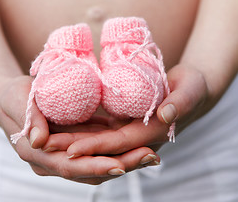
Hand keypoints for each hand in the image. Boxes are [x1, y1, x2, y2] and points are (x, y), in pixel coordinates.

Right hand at [0, 76, 159, 184]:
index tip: (119, 165)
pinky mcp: (75, 148)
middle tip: (150, 158)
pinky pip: (98, 153)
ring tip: (151, 155)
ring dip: (125, 161)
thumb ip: (29, 118)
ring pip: (98, 165)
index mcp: (36, 154)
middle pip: (89, 171)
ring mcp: (64, 157)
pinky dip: (118, 151)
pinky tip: (139, 145)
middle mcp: (52, 162)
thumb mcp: (18, 99)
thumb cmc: (14, 96)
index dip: (94, 166)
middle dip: (120, 166)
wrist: (15, 98)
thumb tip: (38, 141)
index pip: (68, 166)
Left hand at [41, 64, 210, 157]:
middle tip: (44, 146)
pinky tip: (62, 127)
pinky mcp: (124, 124)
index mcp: (152, 134)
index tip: (70, 150)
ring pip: (97, 141)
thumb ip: (181, 102)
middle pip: (101, 147)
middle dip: (74, 148)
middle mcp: (138, 139)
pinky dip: (82, 131)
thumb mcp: (191, 90)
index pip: (119, 144)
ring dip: (72, 142)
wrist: (193, 89)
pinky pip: (100, 131)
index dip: (95, 147)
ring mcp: (130, 133)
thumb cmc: (193, 87)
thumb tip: (164, 113)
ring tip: (45, 139)